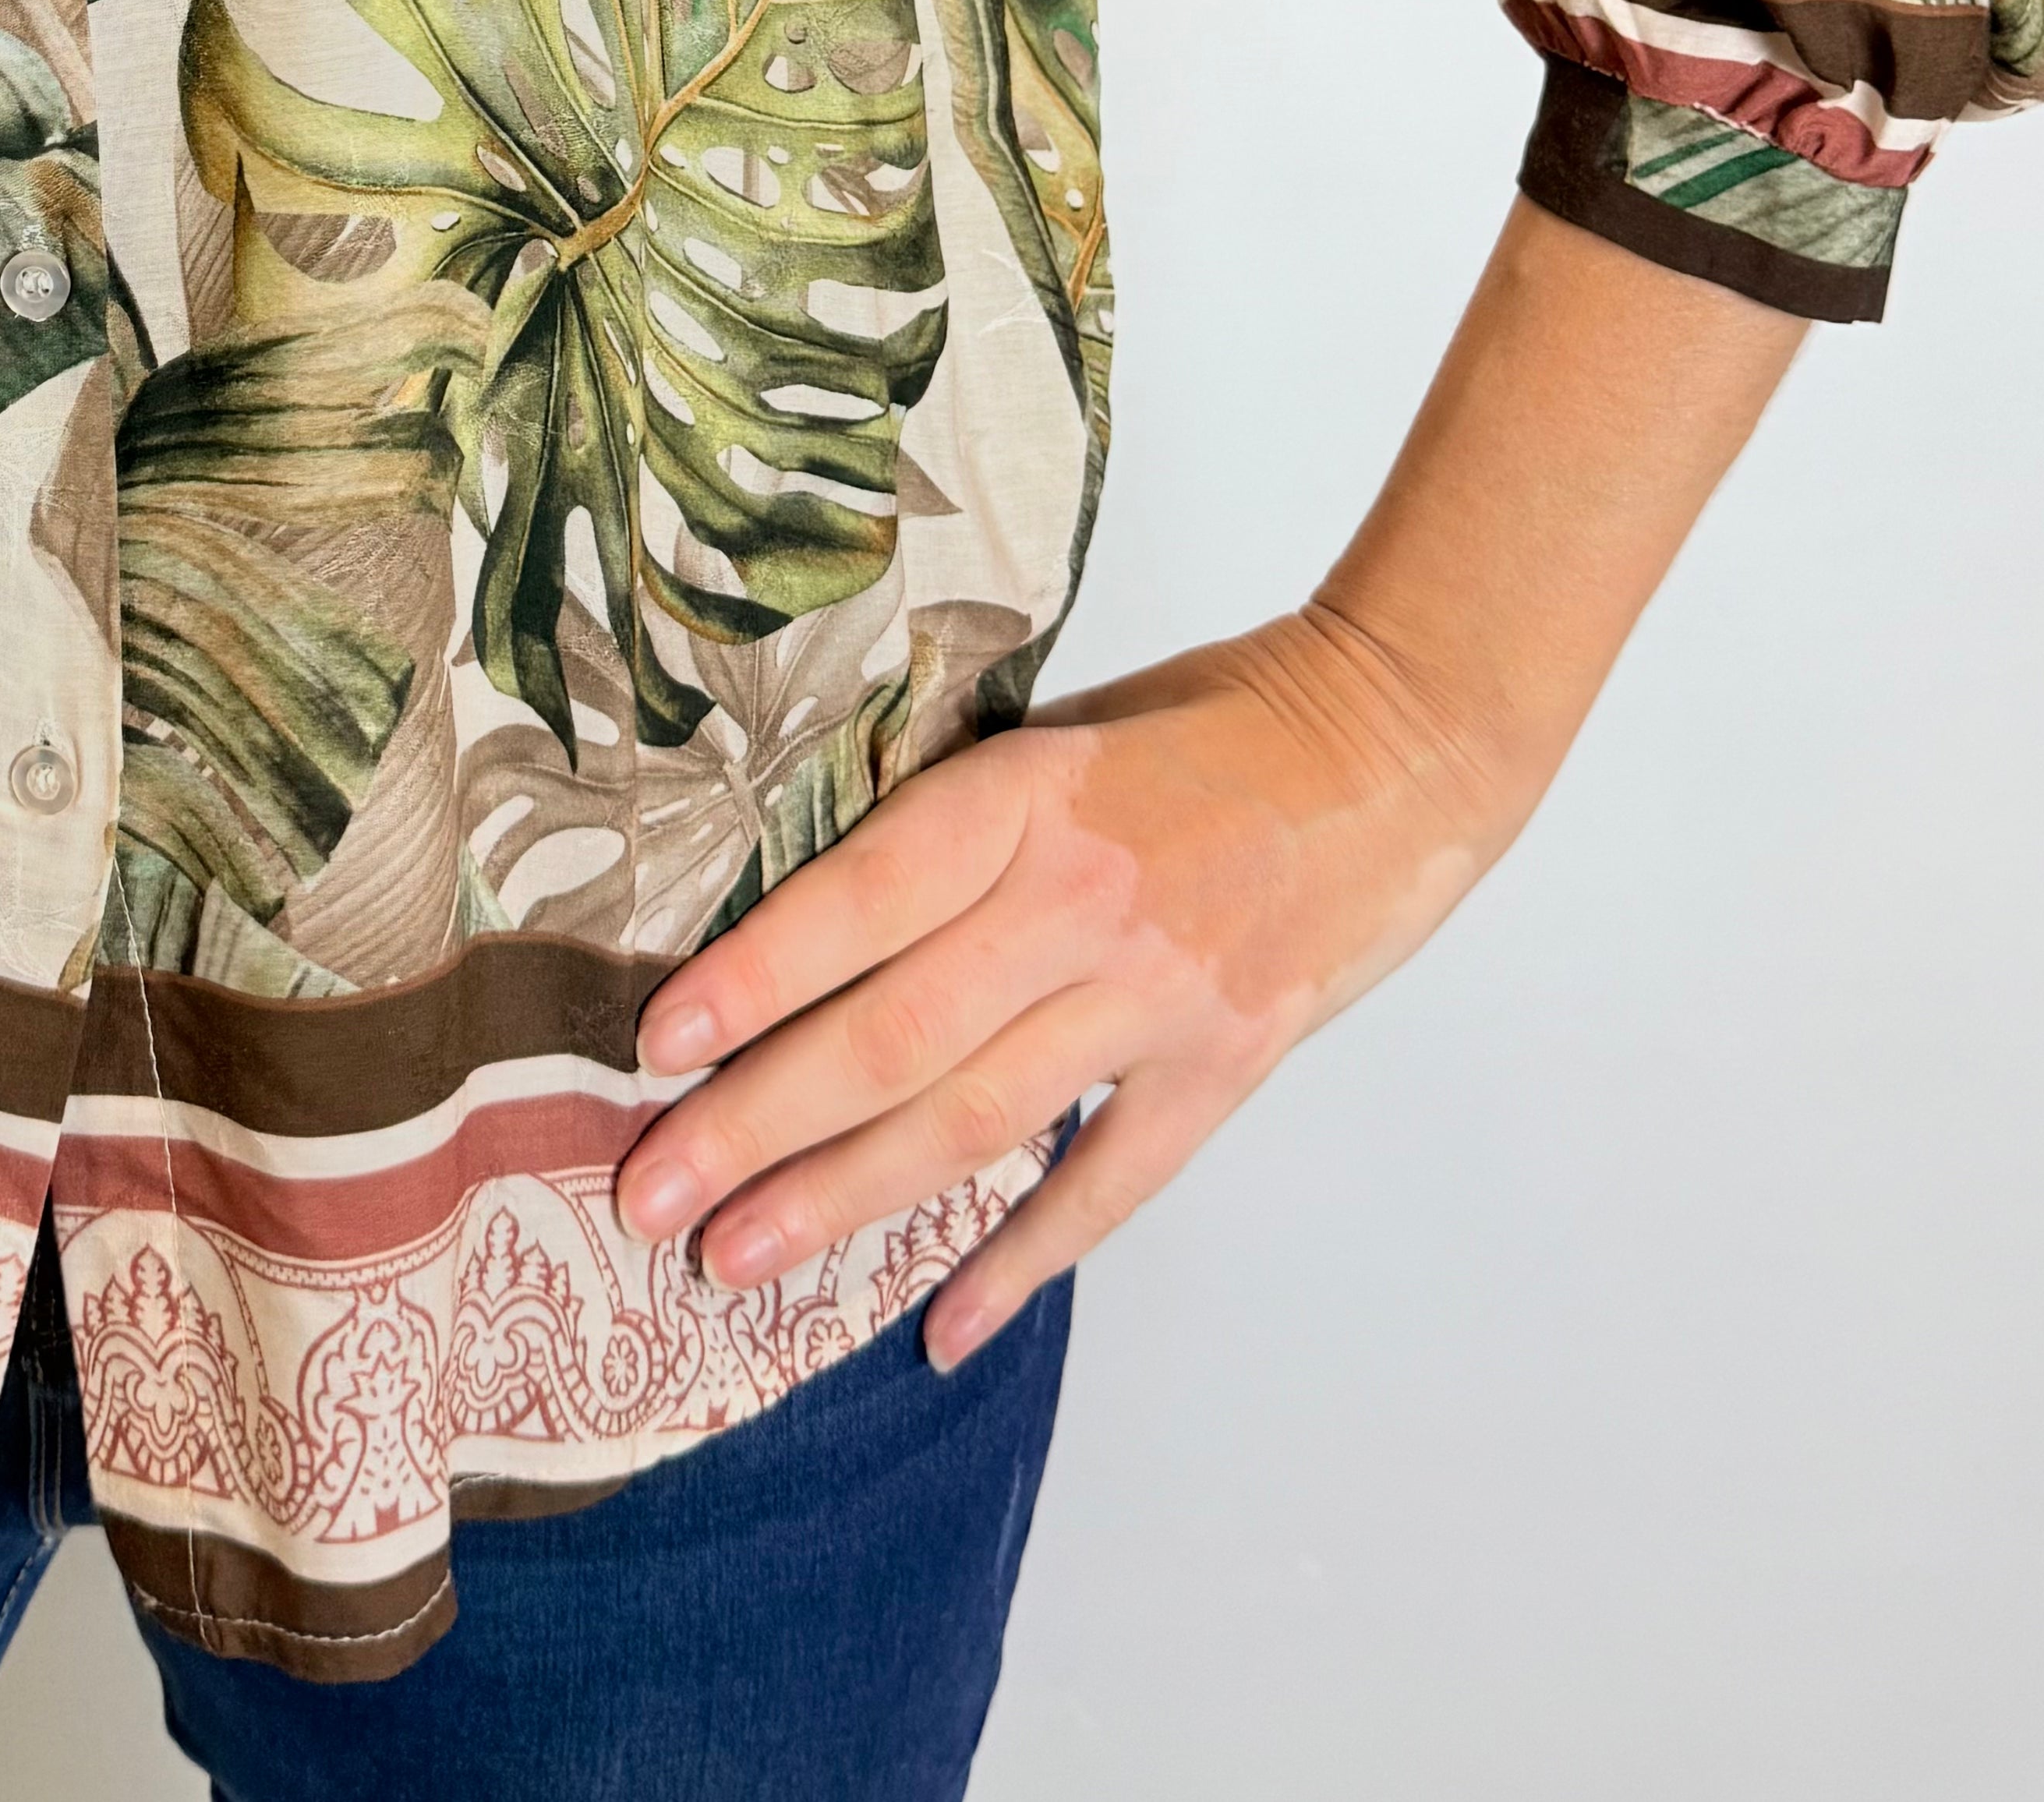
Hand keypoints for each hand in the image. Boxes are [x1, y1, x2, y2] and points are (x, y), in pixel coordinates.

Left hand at [614, 606, 1529, 1366]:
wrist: (1394, 739)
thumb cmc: (1206, 716)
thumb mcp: (1057, 729)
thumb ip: (950, 818)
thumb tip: (801, 911)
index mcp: (1025, 795)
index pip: (862, 899)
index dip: (756, 976)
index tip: (655, 1043)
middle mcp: (1082, 901)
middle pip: (895, 1034)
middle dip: (758, 1125)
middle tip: (650, 1195)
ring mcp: (1159, 994)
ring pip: (979, 1120)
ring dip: (848, 1199)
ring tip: (738, 1259)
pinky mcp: (1227, 1062)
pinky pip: (1111, 1183)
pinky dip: (1023, 1260)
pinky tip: (942, 1326)